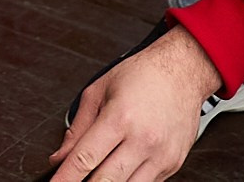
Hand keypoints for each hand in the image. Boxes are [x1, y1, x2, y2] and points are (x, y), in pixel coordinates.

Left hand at [48, 25, 221, 181]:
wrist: (183, 71)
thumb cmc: (142, 76)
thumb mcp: (99, 91)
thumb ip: (78, 128)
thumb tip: (60, 156)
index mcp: (120, 118)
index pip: (85, 158)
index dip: (66, 178)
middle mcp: (143, 140)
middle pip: (106, 181)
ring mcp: (161, 156)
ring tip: (97, 174)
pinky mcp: (173, 165)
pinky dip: (128, 181)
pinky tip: (120, 170)